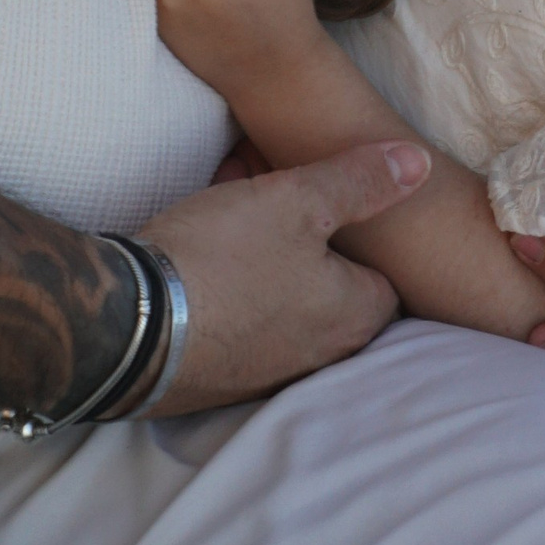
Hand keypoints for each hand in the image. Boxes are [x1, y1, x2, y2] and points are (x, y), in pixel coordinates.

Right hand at [137, 137, 430, 412]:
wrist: (125, 326)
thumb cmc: (224, 259)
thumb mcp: (298, 200)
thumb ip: (360, 181)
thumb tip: (418, 164)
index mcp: (354, 318)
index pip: (386, 277)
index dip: (361, 232)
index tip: (331, 201)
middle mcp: (319, 357)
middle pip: (329, 287)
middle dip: (307, 242)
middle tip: (275, 199)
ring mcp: (264, 374)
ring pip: (279, 300)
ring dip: (263, 260)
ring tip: (230, 210)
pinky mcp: (214, 379)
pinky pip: (237, 321)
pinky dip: (228, 286)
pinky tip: (197, 252)